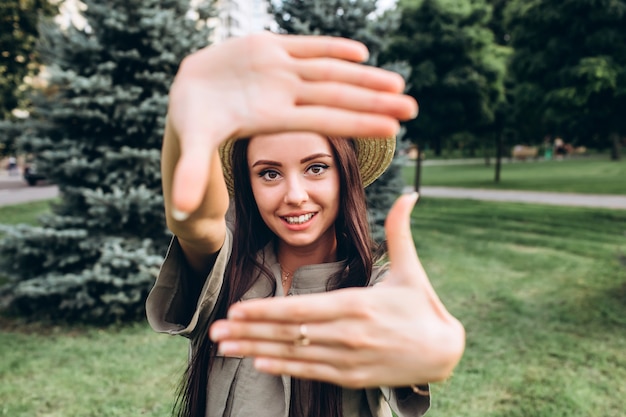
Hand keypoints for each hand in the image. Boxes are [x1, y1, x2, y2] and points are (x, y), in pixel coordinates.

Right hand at [167, 32, 417, 214]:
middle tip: (414, 107)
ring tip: (398, 82)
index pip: (326, 120)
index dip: (359, 121)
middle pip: (339, 97)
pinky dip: (332, 47)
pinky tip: (360, 52)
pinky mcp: (270, 47)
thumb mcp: (193, 144)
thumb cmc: (193, 122)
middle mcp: (285, 94)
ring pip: (331, 71)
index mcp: (275, 117)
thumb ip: (193, 174)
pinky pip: (307, 46)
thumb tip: (179, 211)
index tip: (394, 127)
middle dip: (374, 100)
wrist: (188, 92)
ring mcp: (281, 70)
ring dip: (364, 75)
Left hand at [209, 193, 464, 386]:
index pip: (300, 309)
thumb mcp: (412, 268)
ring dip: (256, 351)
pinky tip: (259, 364)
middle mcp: (348, 335)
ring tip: (225, 349)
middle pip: (289, 334)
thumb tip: (411, 194)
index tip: (235, 309)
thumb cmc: (423, 307)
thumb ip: (400, 231)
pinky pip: (311, 373)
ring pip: (294, 355)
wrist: (445, 353)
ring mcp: (348, 360)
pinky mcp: (352, 377)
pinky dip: (283, 369)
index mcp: (357, 304)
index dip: (265, 310)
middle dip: (249, 333)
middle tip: (215, 332)